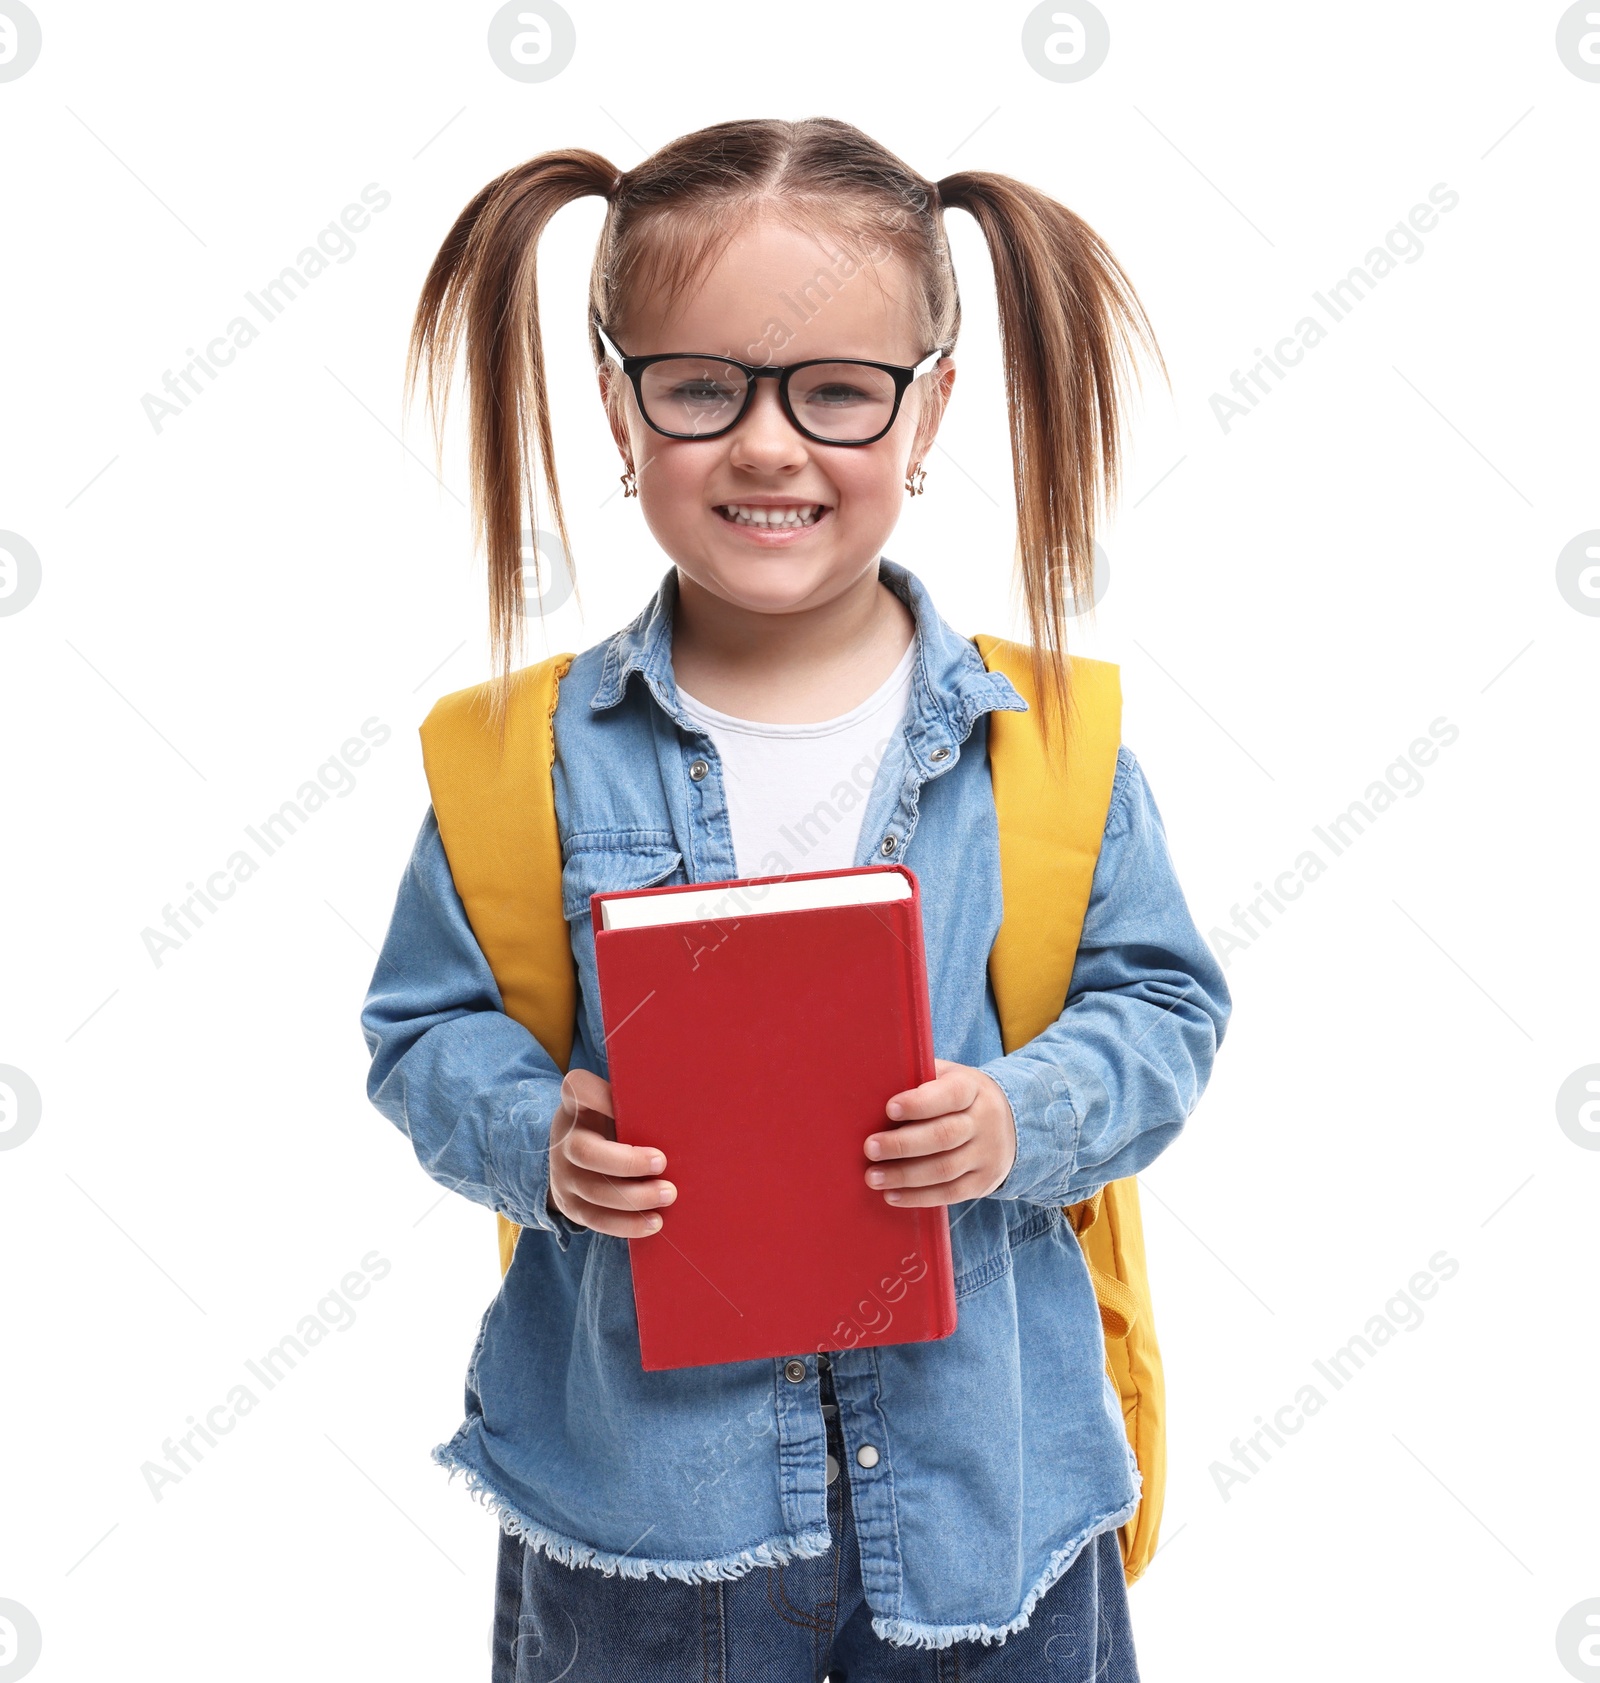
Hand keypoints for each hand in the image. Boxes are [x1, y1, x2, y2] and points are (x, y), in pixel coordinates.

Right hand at [547, 1068, 675, 1237]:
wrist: (573, 1157)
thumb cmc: (611, 1124)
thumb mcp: (615, 1106)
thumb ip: (636, 1106)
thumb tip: (685, 1111)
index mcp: (577, 1103)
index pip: (578, 1088)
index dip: (601, 1095)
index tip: (629, 1103)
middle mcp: (564, 1138)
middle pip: (585, 1152)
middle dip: (627, 1162)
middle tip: (662, 1163)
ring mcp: (563, 1174)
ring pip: (593, 1191)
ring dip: (635, 1197)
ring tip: (669, 1194)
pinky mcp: (570, 1205)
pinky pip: (596, 1220)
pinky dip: (627, 1224)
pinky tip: (654, 1222)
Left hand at [863, 1059, 1017, 1207]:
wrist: (1011, 1123)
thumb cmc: (958, 1097)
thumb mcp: (947, 1077)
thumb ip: (919, 1078)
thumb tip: (874, 1085)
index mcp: (972, 1088)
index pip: (951, 1094)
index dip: (920, 1103)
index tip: (889, 1109)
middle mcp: (985, 1121)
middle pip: (944, 1135)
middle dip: (903, 1144)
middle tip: (870, 1148)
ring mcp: (988, 1154)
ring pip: (945, 1168)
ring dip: (905, 1175)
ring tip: (873, 1177)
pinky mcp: (984, 1182)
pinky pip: (950, 1193)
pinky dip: (919, 1197)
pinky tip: (892, 1195)